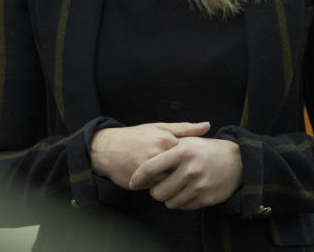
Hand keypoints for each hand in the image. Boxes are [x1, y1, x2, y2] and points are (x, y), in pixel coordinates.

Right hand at [90, 121, 209, 189]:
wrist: (105, 149)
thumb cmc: (135, 136)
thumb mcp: (159, 127)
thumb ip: (185, 129)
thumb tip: (208, 126)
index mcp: (166, 139)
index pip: (188, 155)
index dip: (186, 158)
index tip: (184, 158)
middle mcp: (158, 154)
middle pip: (180, 169)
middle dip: (178, 170)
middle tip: (172, 167)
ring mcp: (149, 169)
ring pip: (169, 180)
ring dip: (167, 179)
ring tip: (160, 171)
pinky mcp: (140, 181)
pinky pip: (156, 187)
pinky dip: (155, 184)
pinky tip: (150, 177)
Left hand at [128, 136, 242, 209]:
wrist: (236, 161)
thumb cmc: (204, 149)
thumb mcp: (187, 141)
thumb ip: (165, 149)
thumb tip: (141, 162)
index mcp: (182, 152)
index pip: (150, 168)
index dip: (138, 177)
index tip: (132, 182)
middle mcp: (190, 169)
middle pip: (157, 192)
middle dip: (155, 190)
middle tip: (159, 184)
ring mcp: (199, 186)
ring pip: (169, 203)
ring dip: (168, 197)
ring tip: (174, 187)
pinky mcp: (206, 199)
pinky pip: (183, 207)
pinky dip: (181, 201)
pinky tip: (186, 190)